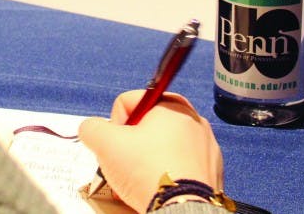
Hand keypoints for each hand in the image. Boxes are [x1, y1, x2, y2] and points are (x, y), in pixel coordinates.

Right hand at [79, 91, 222, 212]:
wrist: (182, 209)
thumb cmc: (147, 171)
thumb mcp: (105, 144)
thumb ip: (91, 128)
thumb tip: (92, 130)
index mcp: (171, 104)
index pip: (128, 102)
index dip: (115, 124)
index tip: (117, 146)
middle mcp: (193, 120)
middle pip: (147, 126)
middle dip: (131, 145)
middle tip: (125, 165)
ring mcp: (206, 147)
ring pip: (164, 147)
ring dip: (148, 161)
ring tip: (141, 181)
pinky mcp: (211, 172)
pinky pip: (181, 167)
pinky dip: (167, 175)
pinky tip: (158, 189)